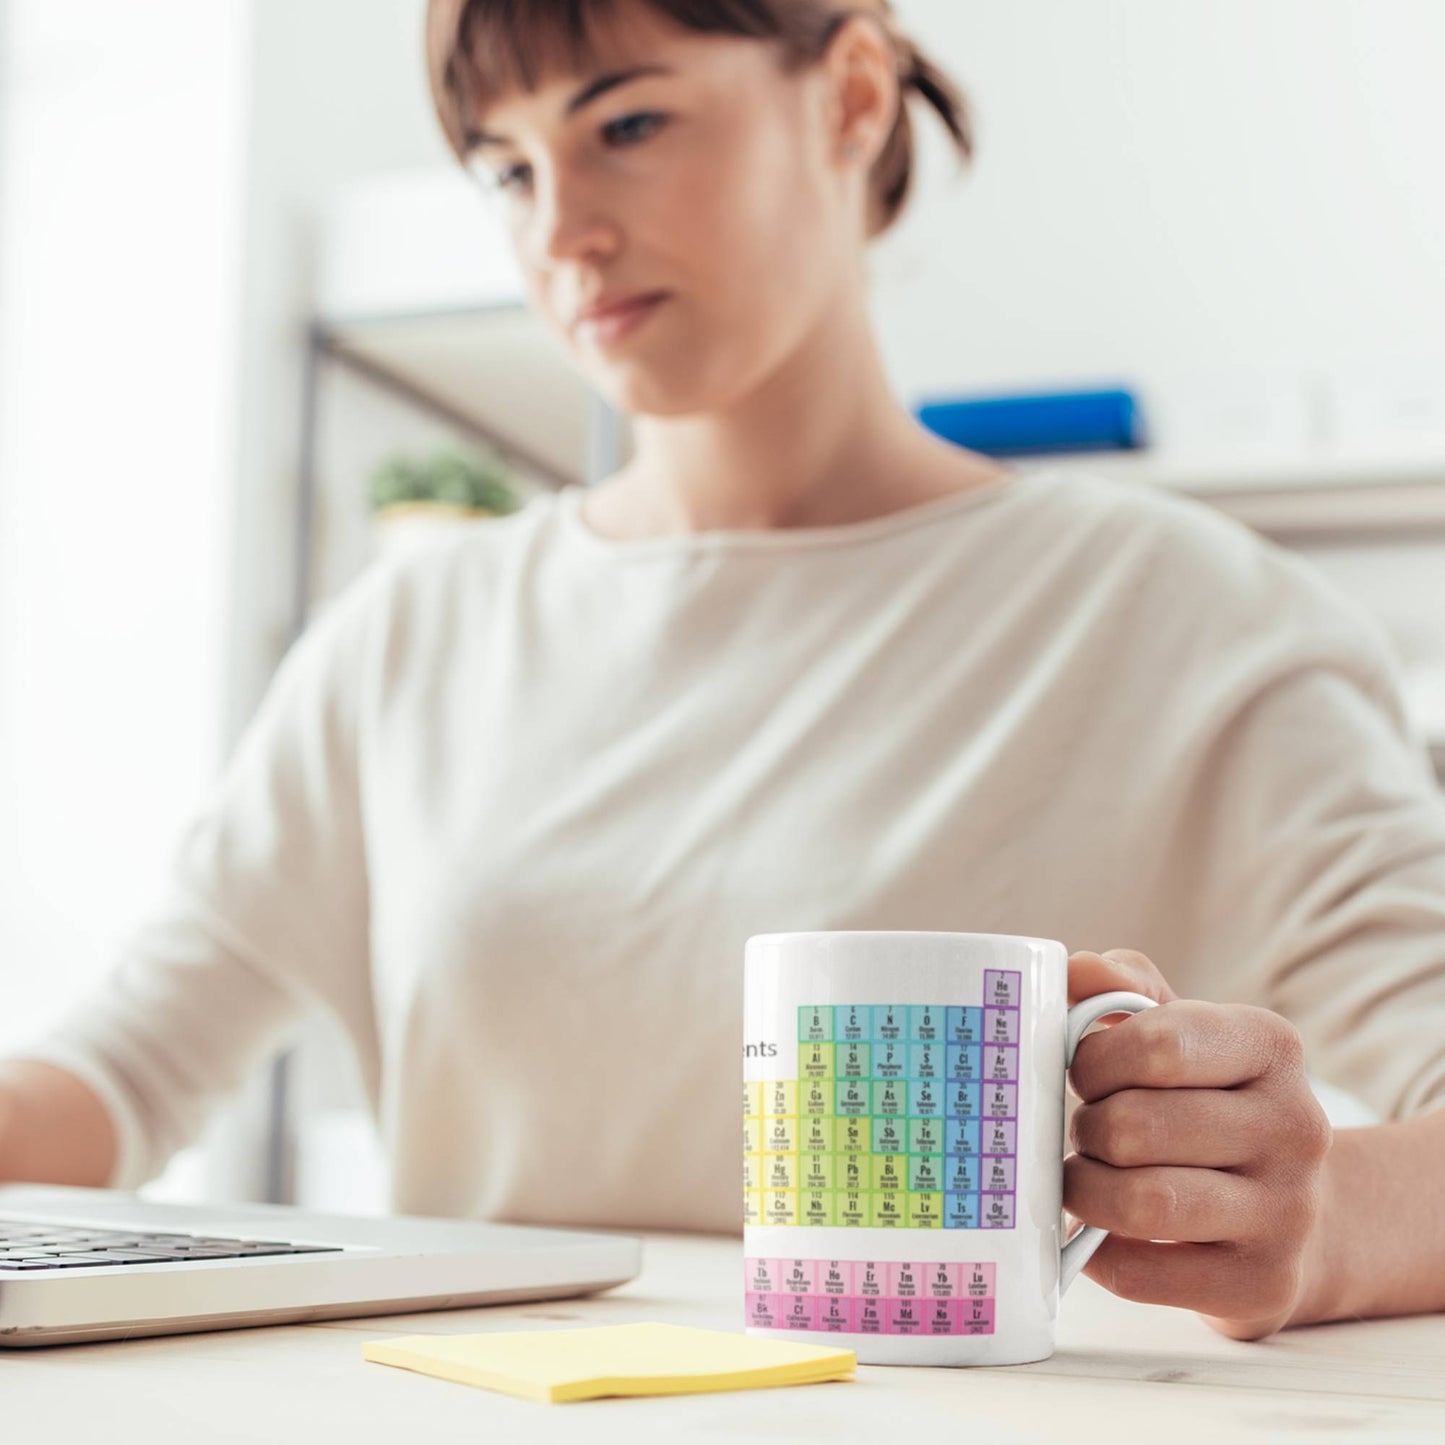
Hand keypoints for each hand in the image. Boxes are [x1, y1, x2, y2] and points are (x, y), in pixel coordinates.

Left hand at [1063, 949, 1334, 1339]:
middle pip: (1136, 1126)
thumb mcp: (1178, 1029)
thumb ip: (1119, 987)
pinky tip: (1099, 1235)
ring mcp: (1288, 1211)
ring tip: (1085, 1179)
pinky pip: (1143, 1274)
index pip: (1157, 1043)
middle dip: (1087, 1129)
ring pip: (1141, 1202)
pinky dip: (1099, 1254)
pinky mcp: (1264, 1283)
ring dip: (1086, 1190)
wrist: (1295, 1208)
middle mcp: (1295, 1126)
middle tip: (1086, 1133)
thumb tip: (1078, 970)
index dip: (1095, 1060)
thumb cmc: (1206, 1101)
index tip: (1084, 1074)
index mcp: (1269, 1046)